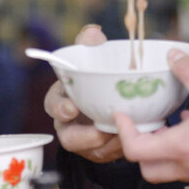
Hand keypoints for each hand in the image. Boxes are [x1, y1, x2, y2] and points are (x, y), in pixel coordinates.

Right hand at [44, 25, 123, 162]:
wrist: (108, 98)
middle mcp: (70, 124)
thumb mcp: (91, 57)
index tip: (71, 108)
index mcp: (62, 99)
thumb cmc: (95, 75)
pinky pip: (110, 156)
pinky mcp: (101, 152)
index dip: (59, 108)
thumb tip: (93, 32)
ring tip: (126, 132)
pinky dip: (122, 148)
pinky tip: (136, 137)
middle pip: (70, 138)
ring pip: (93, 150)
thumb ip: (89, 44)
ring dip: (110, 143)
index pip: (52, 105)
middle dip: (85, 137)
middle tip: (102, 130)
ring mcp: (85, 142)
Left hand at [116, 48, 188, 185]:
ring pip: (171, 170)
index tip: (123, 115)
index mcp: (182, 147)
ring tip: (174, 120)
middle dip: (140, 148)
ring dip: (165, 149)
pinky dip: (187, 151)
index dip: (123, 131)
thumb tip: (174, 56)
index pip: (135, 150)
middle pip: (148, 170)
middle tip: (144, 124)